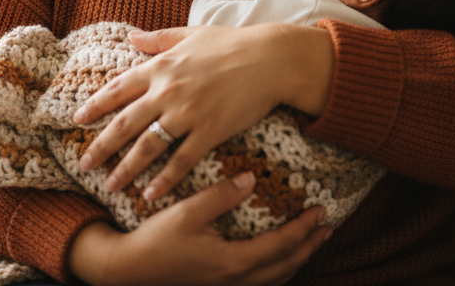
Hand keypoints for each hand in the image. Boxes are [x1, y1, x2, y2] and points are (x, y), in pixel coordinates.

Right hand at [68, 172, 330, 285]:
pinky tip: (275, 260)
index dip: (303, 229)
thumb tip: (252, 179)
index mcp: (232, 263)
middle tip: (326, 227)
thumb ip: (221, 196)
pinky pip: (259, 284)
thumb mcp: (186, 212)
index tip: (319, 211)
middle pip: (285, 267)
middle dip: (308, 247)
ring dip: (296, 260)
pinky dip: (276, 271)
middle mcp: (235, 281)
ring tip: (309, 242)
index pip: (281, 246)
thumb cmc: (155, 240)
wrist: (128, 271)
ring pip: (274, 280)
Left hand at [72, 24, 334, 200]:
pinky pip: (181, 161)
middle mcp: (168, 92)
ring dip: (126, 169)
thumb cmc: (232, 44)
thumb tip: (131, 37)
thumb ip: (158, 39)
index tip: (78, 119)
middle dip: (101, 146)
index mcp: (161, 67)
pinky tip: (150, 195)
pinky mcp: (209, 132)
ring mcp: (187, 114)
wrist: (270, 59)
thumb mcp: (190, 35)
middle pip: (125, 123)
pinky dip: (164, 180)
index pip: (119, 89)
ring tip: (110, 186)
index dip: (96, 105)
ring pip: (148, 147)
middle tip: (83, 164)